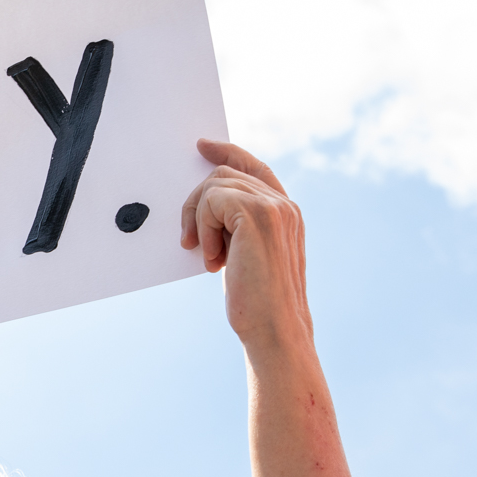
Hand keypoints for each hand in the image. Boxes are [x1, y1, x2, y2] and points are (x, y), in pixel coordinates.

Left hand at [180, 140, 310, 348]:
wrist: (274, 329)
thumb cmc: (258, 301)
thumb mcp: (246, 255)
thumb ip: (236, 227)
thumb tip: (203, 209)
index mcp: (286, 213)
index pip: (255, 167)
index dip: (228, 152)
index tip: (202, 147)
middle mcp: (285, 205)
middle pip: (223, 175)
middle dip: (196, 204)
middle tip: (190, 241)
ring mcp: (274, 207)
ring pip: (214, 186)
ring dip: (199, 221)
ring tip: (208, 256)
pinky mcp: (257, 215)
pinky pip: (211, 201)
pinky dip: (203, 228)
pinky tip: (213, 258)